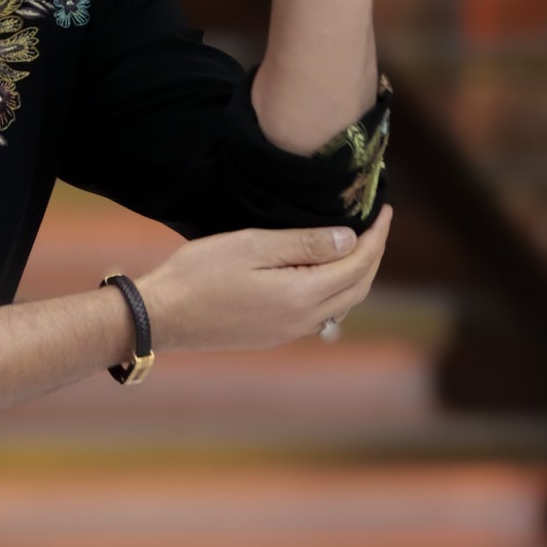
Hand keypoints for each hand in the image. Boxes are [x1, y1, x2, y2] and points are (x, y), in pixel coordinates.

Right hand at [141, 207, 392, 352]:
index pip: (357, 264)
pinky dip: (334, 291)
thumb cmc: (199, 274)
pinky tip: (325, 273)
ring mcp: (287, 332)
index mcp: (301, 295)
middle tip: (377, 225)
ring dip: (356, 276)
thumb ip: (304, 243)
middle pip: (357, 288)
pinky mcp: (272, 336)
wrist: (161, 316)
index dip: (376, 236)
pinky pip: (319, 314)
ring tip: (357, 245)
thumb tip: (349, 239)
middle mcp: (301, 320)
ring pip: (341, 304)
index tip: (384, 210)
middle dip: (373, 256)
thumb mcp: (253, 245)